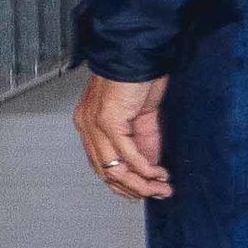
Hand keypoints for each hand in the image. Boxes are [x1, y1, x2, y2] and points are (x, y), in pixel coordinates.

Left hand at [78, 73, 171, 200]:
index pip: (100, 166)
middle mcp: (86, 126)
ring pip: (114, 168)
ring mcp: (94, 124)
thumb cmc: (139, 79)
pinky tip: (157, 173)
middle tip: (157, 194)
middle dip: (134, 189)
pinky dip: (144, 168)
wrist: (138, 53)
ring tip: (161, 188)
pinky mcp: (108, 119)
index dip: (123, 185)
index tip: (142, 193)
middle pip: (106, 173)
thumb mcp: (141, 118)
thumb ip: (141, 143)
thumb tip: (149, 170)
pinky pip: (126, 153)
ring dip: (141, 184)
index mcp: (89, 125)